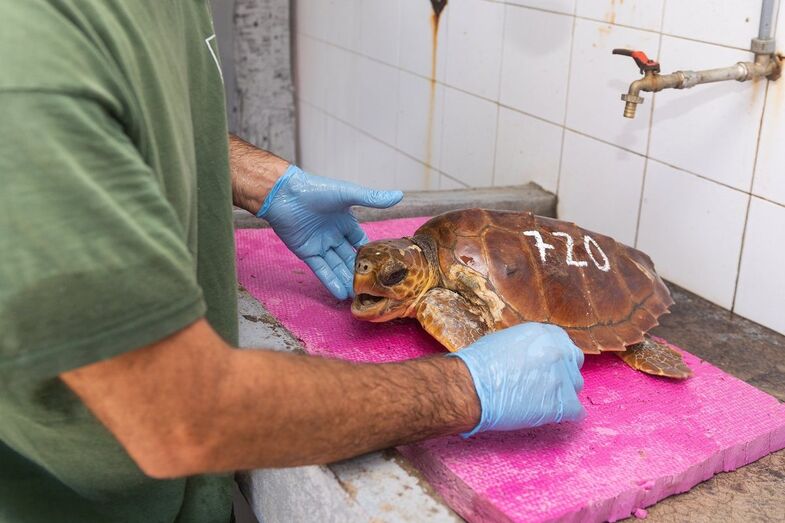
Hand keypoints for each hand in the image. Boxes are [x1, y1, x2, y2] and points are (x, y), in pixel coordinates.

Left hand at [258, 165, 402, 299]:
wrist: (284, 194)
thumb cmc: (316, 190)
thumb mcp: (348, 194)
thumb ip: (372, 198)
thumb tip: (399, 195)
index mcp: (345, 222)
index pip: (361, 243)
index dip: (370, 255)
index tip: (382, 270)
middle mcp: (334, 235)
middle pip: (349, 258)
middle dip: (359, 273)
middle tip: (371, 290)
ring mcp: (320, 245)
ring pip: (337, 267)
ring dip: (346, 281)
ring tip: (358, 297)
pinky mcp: (306, 252)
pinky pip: (321, 270)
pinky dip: (330, 281)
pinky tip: (341, 294)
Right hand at [449, 323, 585, 436]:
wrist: (471, 387)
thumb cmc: (478, 365)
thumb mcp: (504, 340)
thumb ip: (526, 346)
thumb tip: (528, 357)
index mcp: (544, 333)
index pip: (563, 343)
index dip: (553, 358)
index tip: (544, 367)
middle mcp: (558, 351)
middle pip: (574, 363)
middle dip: (562, 373)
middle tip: (543, 384)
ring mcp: (563, 377)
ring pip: (575, 387)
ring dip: (562, 394)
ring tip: (540, 401)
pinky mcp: (562, 403)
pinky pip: (576, 412)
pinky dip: (564, 415)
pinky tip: (547, 415)